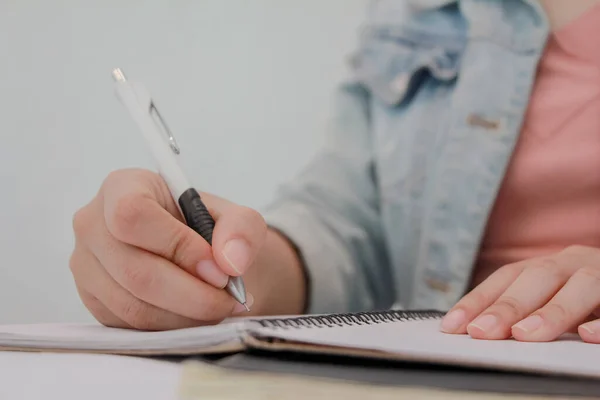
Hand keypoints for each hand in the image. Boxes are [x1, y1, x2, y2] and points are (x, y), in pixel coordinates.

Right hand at [70, 168, 266, 329]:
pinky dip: (173, 328)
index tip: (219, 269)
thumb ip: (242, 230)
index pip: (132, 214)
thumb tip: (230, 262)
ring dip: (186, 316)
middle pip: (134, 270)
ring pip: (134, 306)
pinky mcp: (94, 302)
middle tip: (229, 299)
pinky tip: (198, 316)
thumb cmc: (211, 231)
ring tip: (220, 307)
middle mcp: (93, 225)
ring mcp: (86, 267)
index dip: (178, 246)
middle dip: (192, 294)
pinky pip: (131, 327)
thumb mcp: (239, 219)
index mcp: (122, 187)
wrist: (201, 257)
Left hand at [440, 245, 599, 342]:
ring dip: (552, 311)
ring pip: (582, 285)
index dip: (478, 300)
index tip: (453, 326)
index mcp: (548, 266)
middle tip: (482, 332)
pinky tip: (587, 335)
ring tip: (526, 334)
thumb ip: (522, 310)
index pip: (506, 278)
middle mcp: (575, 264)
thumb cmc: (586, 296)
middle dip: (508, 306)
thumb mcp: (550, 298)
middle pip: (538, 278)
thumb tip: (474, 330)